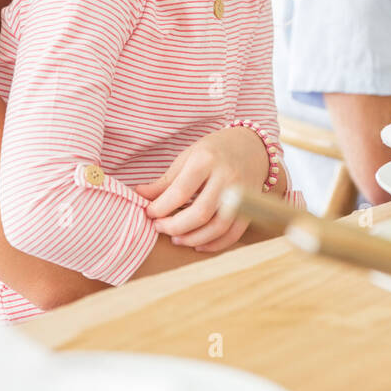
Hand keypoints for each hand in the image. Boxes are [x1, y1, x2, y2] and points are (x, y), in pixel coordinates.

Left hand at [134, 127, 269, 251]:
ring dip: (193, 239)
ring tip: (176, 239)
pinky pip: (233, 233)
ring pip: (217, 227)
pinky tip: (198, 244)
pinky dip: (215, 244)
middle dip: (175, 227)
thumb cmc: (214, 150)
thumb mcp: (187, 157)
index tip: (149, 213)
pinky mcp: (252, 207)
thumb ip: (165, 181)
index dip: (160, 208)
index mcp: (206, 160)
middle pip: (200, 213)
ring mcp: (242, 193)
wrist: (251, 146)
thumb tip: (139, 195)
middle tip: (160, 227)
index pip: (180, 192)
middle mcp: (227, 177)